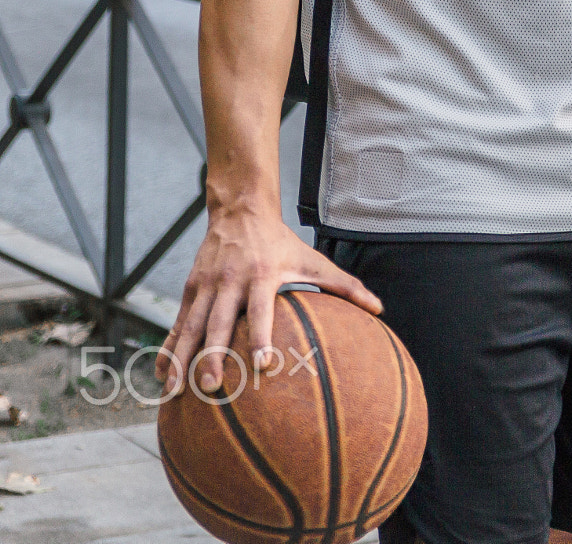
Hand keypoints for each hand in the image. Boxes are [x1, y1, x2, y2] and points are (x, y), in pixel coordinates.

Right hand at [157, 205, 381, 393]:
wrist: (241, 211)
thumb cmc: (283, 243)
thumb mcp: (314, 260)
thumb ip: (345, 286)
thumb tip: (380, 308)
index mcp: (262, 276)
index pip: (262, 310)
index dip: (262, 336)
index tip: (263, 365)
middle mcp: (230, 281)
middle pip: (220, 323)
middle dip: (214, 356)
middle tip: (212, 387)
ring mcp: (206, 286)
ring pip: (192, 326)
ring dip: (182, 359)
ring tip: (177, 391)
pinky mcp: (190, 289)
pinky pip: (178, 323)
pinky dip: (168, 349)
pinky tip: (161, 376)